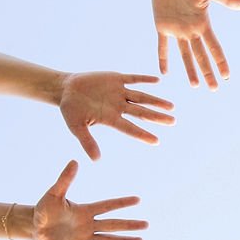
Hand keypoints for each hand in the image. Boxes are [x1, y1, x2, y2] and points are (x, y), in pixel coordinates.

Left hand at [32, 160, 146, 239]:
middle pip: (113, 225)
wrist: (34, 226)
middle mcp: (89, 224)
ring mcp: (84, 238)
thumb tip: (74, 161)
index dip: (122, 203)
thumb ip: (65, 179)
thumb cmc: (43, 208)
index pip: (107, 206)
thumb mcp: (54, 193)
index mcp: (85, 210)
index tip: (138, 200)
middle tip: (146, 224)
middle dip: (129, 225)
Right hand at [58, 72, 174, 160]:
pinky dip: (144, 79)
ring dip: (156, 101)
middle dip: (157, 117)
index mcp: (110, 118)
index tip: (156, 141)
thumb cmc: (71, 110)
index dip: (142, 134)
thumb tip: (96, 160)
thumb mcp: (77, 127)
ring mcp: (119, 93)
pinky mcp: (116, 79)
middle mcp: (118, 106)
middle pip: (141, 113)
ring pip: (141, 97)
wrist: (66, 89)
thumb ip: (87, 142)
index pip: (130, 128)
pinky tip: (157, 81)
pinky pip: (133, 79)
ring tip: (170, 106)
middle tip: (173, 121)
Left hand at [152, 0, 239, 89]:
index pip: (214, 47)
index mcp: (203, 23)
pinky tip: (165, 73)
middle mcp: (192, 30)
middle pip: (202, 56)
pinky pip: (163, 47)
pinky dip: (163, 59)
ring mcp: (177, 30)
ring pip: (185, 55)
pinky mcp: (162, 26)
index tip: (227, 76)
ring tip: (196, 86)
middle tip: (214, 89)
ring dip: (190, 71)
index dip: (221, 62)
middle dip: (208, 72)